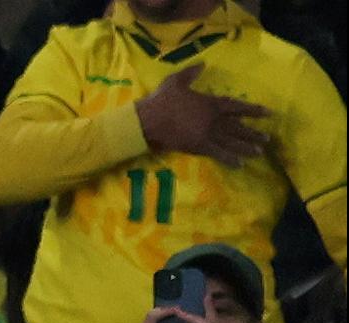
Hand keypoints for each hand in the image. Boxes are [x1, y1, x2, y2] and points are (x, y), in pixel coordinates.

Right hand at [135, 64, 270, 166]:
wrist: (148, 120)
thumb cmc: (161, 100)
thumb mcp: (175, 81)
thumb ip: (191, 73)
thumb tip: (202, 63)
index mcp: (211, 103)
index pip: (237, 107)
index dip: (253, 110)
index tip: (268, 114)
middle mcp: (214, 120)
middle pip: (238, 127)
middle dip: (253, 133)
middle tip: (267, 139)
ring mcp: (207, 134)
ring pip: (232, 142)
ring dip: (246, 147)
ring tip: (259, 152)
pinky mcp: (199, 146)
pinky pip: (218, 154)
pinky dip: (229, 159)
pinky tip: (239, 164)